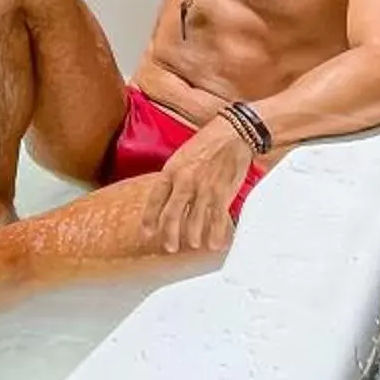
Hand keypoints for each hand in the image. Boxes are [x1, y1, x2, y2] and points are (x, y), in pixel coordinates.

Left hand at [134, 122, 248, 254]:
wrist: (232, 133)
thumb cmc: (208, 143)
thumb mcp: (182, 156)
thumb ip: (174, 176)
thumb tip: (169, 197)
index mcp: (171, 170)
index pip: (155, 199)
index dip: (150, 218)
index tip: (147, 232)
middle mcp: (184, 181)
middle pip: (172, 215)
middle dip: (170, 234)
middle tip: (170, 246)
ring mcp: (203, 188)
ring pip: (194, 220)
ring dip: (193, 236)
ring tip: (193, 243)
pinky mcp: (222, 192)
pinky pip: (217, 219)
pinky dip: (216, 234)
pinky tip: (215, 243)